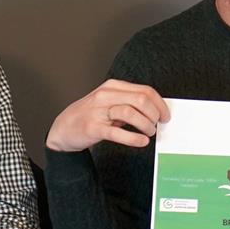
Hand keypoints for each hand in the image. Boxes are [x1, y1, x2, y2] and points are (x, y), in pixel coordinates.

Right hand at [45, 80, 168, 151]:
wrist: (63, 128)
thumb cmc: (90, 115)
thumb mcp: (110, 102)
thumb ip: (129, 102)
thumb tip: (155, 110)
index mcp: (113, 87)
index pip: (145, 90)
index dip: (160, 104)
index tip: (165, 115)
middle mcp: (106, 96)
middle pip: (141, 99)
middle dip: (154, 114)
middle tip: (157, 125)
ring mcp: (98, 111)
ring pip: (131, 112)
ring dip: (146, 125)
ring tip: (148, 133)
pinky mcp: (93, 128)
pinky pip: (118, 132)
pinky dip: (133, 138)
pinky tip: (141, 141)